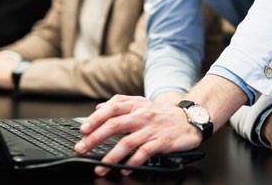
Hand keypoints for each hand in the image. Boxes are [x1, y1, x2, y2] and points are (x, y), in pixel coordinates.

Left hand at [74, 94, 201, 175]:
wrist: (190, 119)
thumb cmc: (163, 114)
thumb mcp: (142, 103)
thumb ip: (120, 104)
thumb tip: (98, 108)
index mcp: (136, 106)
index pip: (111, 109)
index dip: (95, 119)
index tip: (83, 130)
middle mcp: (142, 116)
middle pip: (114, 125)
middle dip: (95, 138)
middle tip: (81, 148)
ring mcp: (152, 129)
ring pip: (127, 142)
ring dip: (111, 156)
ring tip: (100, 167)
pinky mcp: (162, 142)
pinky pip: (145, 153)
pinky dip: (133, 162)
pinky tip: (125, 169)